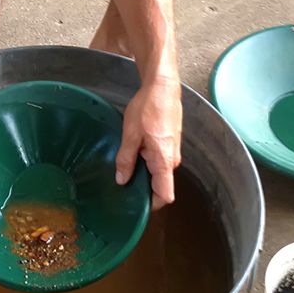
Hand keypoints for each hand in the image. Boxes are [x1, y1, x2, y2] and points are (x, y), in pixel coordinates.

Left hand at [115, 78, 182, 209]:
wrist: (162, 86)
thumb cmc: (149, 107)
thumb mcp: (131, 134)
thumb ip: (126, 159)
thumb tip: (122, 180)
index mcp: (164, 160)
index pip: (165, 195)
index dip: (152, 205)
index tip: (136, 206)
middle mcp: (172, 159)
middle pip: (160, 185)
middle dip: (143, 189)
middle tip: (122, 187)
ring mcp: (172, 150)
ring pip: (158, 172)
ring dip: (144, 173)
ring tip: (124, 168)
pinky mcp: (169, 142)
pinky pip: (159, 160)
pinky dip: (147, 161)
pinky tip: (132, 153)